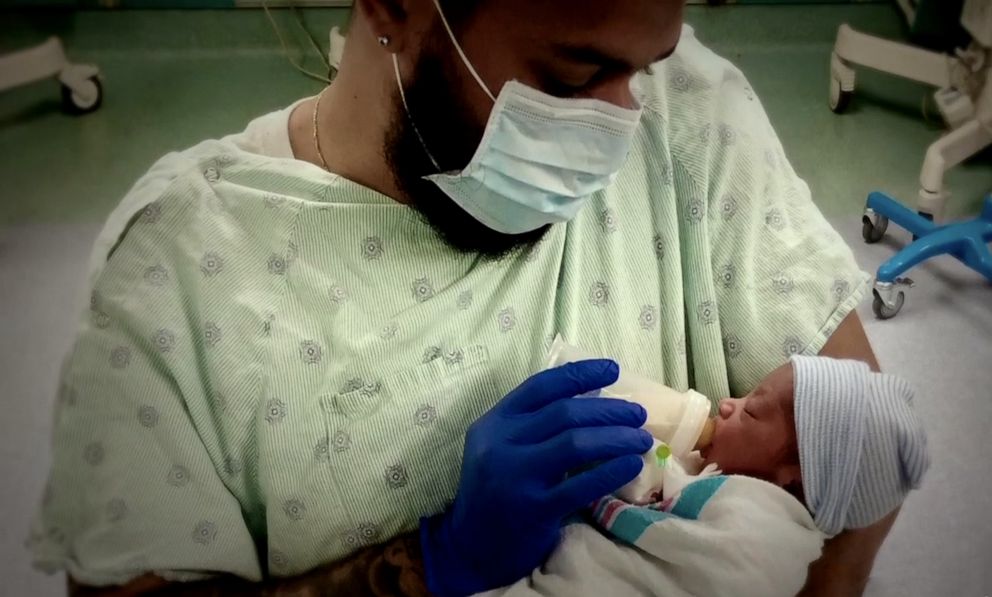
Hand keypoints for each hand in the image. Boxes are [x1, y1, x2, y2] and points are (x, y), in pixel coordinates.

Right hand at [420, 359, 651, 595]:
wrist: (470, 547)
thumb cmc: (494, 491)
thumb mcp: (500, 447)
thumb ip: (533, 423)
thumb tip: (590, 395)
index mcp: (494, 423)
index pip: (540, 387)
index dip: (579, 374)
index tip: (612, 369)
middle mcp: (500, 444)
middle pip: (564, 413)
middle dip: (608, 409)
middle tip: (637, 414)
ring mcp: (516, 477)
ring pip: (575, 444)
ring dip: (616, 437)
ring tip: (641, 439)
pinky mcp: (534, 509)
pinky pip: (581, 485)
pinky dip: (611, 472)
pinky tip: (631, 465)